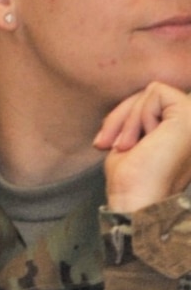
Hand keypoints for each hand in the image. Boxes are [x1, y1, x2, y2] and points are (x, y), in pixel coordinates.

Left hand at [97, 82, 190, 212]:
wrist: (136, 200)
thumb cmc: (131, 179)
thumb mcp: (131, 137)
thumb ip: (139, 115)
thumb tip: (141, 89)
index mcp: (184, 128)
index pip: (152, 100)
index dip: (124, 116)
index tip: (107, 144)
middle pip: (151, 93)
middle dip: (121, 116)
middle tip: (110, 145)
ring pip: (152, 91)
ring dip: (127, 121)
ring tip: (127, 147)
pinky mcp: (189, 115)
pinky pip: (156, 91)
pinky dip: (137, 116)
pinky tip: (140, 141)